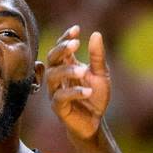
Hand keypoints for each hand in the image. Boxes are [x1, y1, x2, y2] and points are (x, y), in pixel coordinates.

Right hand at [47, 26, 110, 141]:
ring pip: (52, 77)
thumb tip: (96, 34)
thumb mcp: (101, 75)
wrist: (95, 122)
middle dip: (61, 50)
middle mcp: (58, 77)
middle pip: (51, 58)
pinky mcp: (58, 108)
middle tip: (75, 44)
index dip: (66, 38)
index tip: (76, 29)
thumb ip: (97, 56)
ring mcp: (56, 92)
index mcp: (66, 66)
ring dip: (67, 71)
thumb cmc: (95, 97)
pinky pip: (60, 97)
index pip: (60, 48)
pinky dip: (74, 93)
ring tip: (83, 71)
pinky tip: (88, 91)